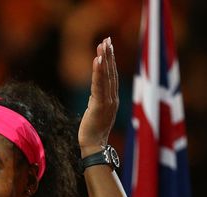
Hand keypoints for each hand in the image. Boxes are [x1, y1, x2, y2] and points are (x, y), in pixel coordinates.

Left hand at [79, 38, 119, 153]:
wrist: (94, 147)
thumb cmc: (93, 132)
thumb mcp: (96, 111)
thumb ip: (98, 99)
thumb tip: (96, 91)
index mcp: (112, 100)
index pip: (112, 77)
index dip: (111, 61)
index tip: (108, 46)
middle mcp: (113, 99)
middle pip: (111, 73)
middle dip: (109, 55)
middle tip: (107, 40)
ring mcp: (108, 103)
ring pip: (106, 77)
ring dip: (105, 59)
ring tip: (103, 45)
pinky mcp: (100, 106)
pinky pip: (99, 86)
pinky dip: (99, 72)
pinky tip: (97, 60)